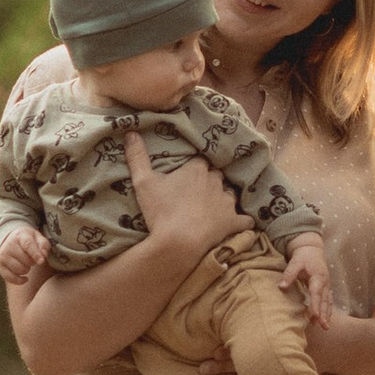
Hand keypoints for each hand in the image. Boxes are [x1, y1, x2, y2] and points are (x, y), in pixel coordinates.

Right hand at [0, 229, 51, 294]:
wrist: (12, 240)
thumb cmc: (29, 240)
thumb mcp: (38, 238)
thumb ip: (43, 246)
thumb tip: (43, 256)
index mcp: (20, 236)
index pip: (28, 245)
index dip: (35, 254)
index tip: (41, 261)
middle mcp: (9, 245)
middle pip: (26, 260)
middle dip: (33, 262)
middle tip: (31, 258)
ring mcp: (3, 256)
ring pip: (20, 270)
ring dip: (27, 269)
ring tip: (26, 263)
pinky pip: (11, 278)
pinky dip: (20, 281)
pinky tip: (25, 278)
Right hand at [122, 132, 239, 270]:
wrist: (178, 243)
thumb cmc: (160, 211)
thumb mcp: (143, 182)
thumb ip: (137, 157)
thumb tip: (130, 132)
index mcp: (197, 169)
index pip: (200, 161)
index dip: (194, 167)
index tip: (187, 173)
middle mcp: (215, 181)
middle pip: (216, 174)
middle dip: (210, 180)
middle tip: (198, 190)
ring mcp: (226, 202)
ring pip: (230, 194)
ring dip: (224, 198)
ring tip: (215, 206)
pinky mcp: (232, 222)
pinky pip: (245, 220)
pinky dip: (242, 221)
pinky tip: (241, 224)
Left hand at [279, 234, 333, 323]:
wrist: (312, 250)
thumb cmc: (303, 256)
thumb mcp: (295, 262)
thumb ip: (289, 274)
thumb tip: (281, 287)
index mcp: (317, 277)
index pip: (316, 293)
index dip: (316, 305)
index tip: (314, 316)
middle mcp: (325, 282)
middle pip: (325, 300)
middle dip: (324, 314)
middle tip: (323, 326)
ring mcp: (327, 285)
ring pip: (328, 302)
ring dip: (327, 314)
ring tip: (325, 327)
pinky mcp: (326, 287)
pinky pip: (328, 301)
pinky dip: (328, 310)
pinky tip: (326, 319)